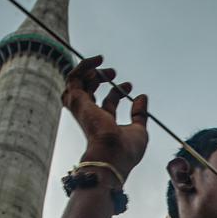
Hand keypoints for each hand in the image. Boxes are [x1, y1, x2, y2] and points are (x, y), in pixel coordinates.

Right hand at [62, 55, 148, 178]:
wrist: (113, 155)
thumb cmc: (125, 151)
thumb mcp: (139, 130)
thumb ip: (140, 114)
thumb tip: (142, 97)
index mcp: (104, 124)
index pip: (107, 104)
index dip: (118, 92)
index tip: (130, 86)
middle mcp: (91, 116)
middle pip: (89, 91)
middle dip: (100, 78)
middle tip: (113, 72)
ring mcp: (83, 109)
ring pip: (76, 84)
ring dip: (87, 70)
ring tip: (101, 62)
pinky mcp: (78, 101)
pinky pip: (74, 78)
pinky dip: (83, 67)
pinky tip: (96, 62)